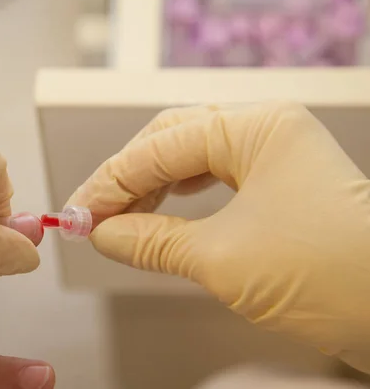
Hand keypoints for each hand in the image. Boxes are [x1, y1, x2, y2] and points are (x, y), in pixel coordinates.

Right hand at [69, 102, 369, 371]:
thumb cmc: (328, 277)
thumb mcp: (221, 259)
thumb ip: (152, 242)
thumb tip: (103, 235)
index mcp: (256, 128)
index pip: (160, 147)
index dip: (111, 182)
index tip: (77, 214)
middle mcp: (265, 130)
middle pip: (172, 141)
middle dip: (127, 179)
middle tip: (91, 215)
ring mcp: (274, 155)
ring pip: (190, 158)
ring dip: (150, 188)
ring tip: (118, 218)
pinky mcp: (279, 185)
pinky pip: (214, 178)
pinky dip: (179, 198)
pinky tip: (159, 210)